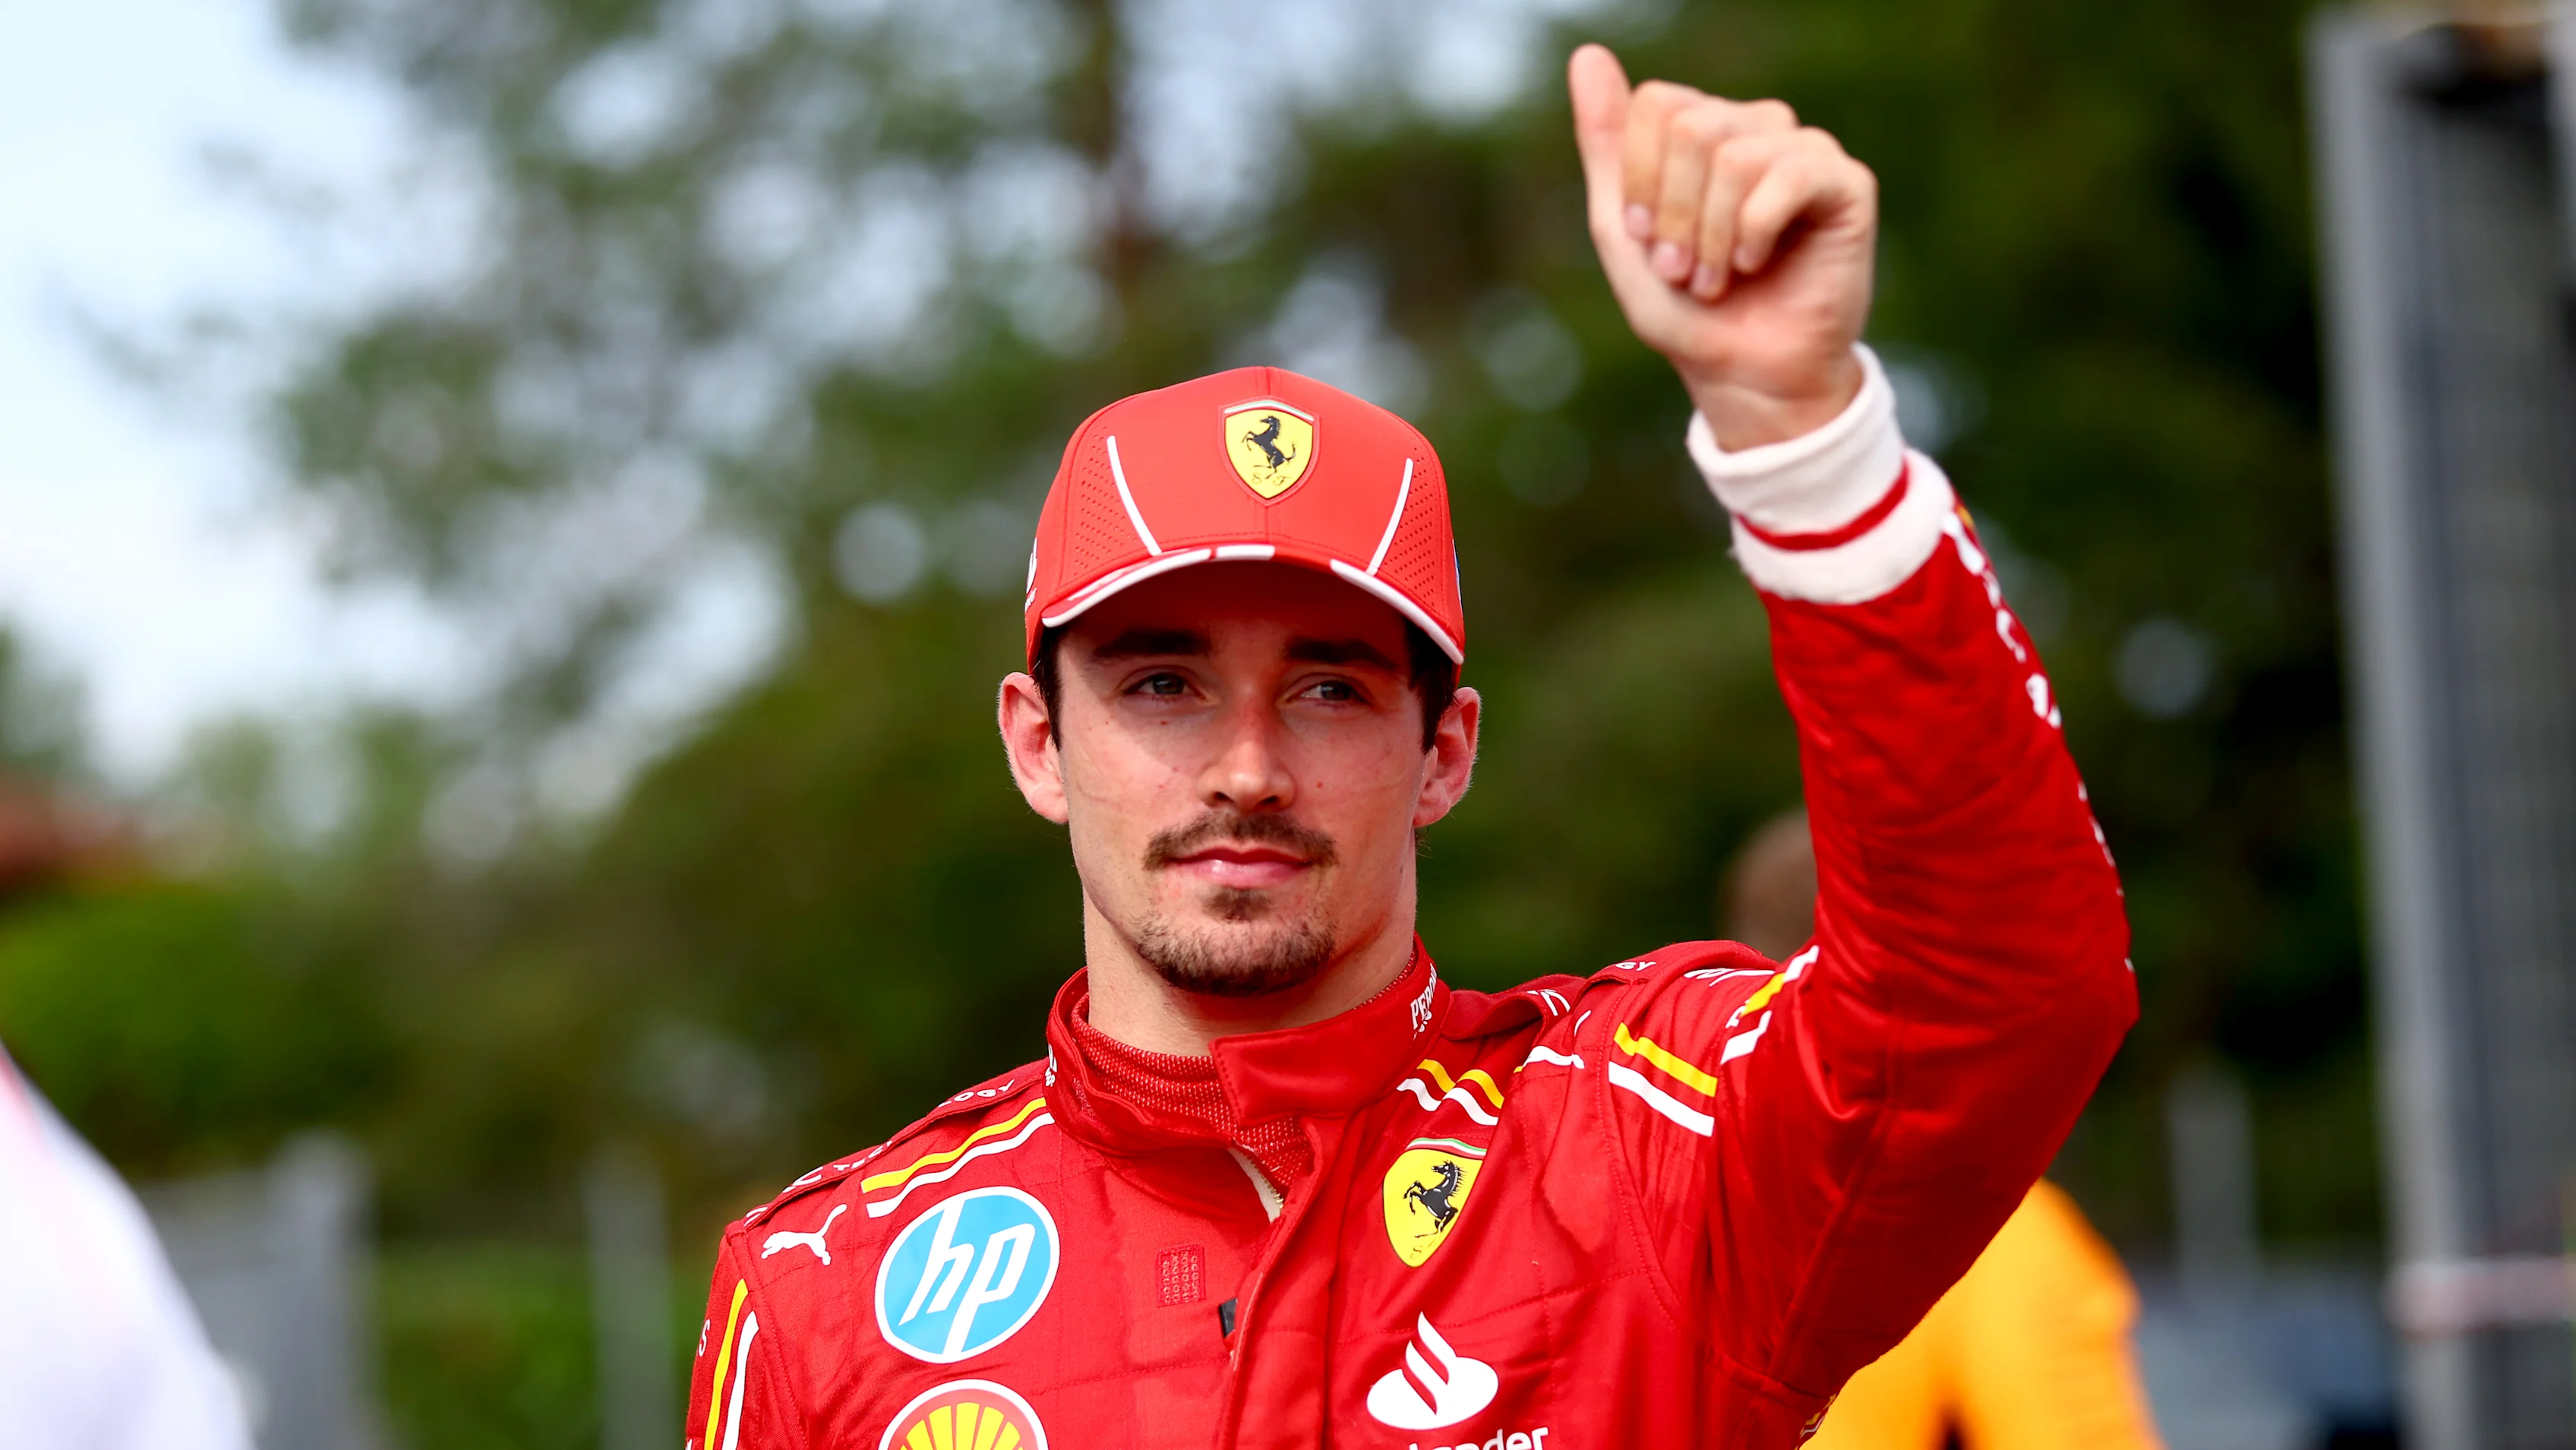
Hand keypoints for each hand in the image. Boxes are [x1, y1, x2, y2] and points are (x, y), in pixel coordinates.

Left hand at [1569, 44, 1875, 449]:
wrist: (1746, 376)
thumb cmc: (1687, 310)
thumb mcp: (1623, 227)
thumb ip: (1605, 143)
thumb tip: (1588, 55)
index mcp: (1704, 129)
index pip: (1657, 103)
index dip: (1641, 180)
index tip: (1647, 240)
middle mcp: (1757, 127)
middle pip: (1691, 126)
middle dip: (1675, 215)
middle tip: (1686, 271)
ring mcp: (1805, 150)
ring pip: (1734, 154)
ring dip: (1711, 236)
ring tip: (1718, 280)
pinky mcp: (1847, 183)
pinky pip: (1787, 176)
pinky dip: (1754, 233)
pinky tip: (1758, 264)